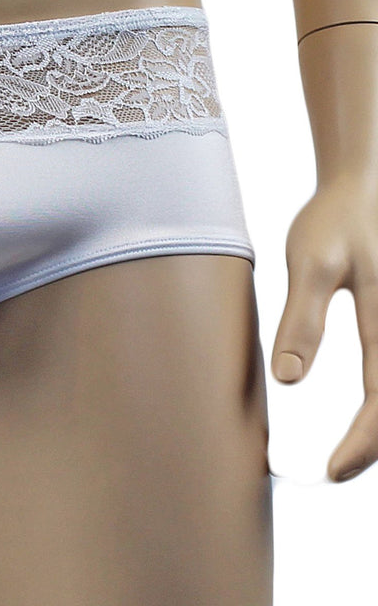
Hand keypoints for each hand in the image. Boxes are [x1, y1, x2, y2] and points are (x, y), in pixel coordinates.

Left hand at [272, 173, 377, 480]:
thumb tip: (288, 379)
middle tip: (337, 471)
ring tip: (351, 453)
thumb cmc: (336, 220)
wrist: (362, 185)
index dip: (363, 444)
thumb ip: (303, 319)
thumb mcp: (311, 265)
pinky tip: (369, 415)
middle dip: (375, 445)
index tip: (333, 471)